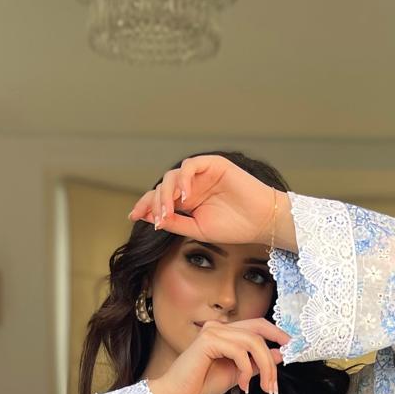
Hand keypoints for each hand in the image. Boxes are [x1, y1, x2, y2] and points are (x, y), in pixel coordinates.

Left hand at [129, 155, 283, 247]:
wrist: (260, 221)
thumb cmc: (234, 226)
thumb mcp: (198, 229)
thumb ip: (175, 222)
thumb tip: (151, 218)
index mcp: (187, 201)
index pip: (160, 199)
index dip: (145, 205)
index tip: (133, 216)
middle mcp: (191, 185)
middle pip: (162, 187)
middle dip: (154, 203)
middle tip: (155, 219)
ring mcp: (201, 174)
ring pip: (173, 176)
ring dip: (167, 194)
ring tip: (169, 211)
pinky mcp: (213, 164)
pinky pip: (190, 166)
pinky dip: (184, 179)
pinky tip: (185, 196)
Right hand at [148, 317, 290, 393]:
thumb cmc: (201, 386)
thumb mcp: (238, 374)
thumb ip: (256, 363)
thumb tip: (278, 353)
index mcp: (225, 332)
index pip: (257, 325)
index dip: (276, 333)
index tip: (290, 348)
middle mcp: (219, 327)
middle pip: (258, 332)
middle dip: (271, 359)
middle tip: (274, 385)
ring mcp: (213, 331)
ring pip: (252, 342)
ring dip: (264, 367)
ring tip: (264, 388)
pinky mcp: (209, 340)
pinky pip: (239, 351)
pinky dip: (246, 370)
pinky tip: (242, 386)